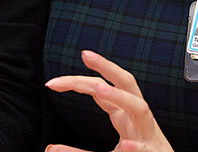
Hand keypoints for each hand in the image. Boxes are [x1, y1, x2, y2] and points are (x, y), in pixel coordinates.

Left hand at [43, 50, 174, 151]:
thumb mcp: (109, 150)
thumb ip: (79, 151)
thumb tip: (51, 148)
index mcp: (125, 113)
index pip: (102, 88)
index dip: (78, 81)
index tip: (53, 82)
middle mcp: (137, 117)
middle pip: (126, 84)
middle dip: (108, 67)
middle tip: (85, 54)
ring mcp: (146, 134)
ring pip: (138, 107)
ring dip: (120, 97)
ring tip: (99, 89)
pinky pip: (143, 148)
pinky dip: (135, 147)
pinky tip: (126, 145)